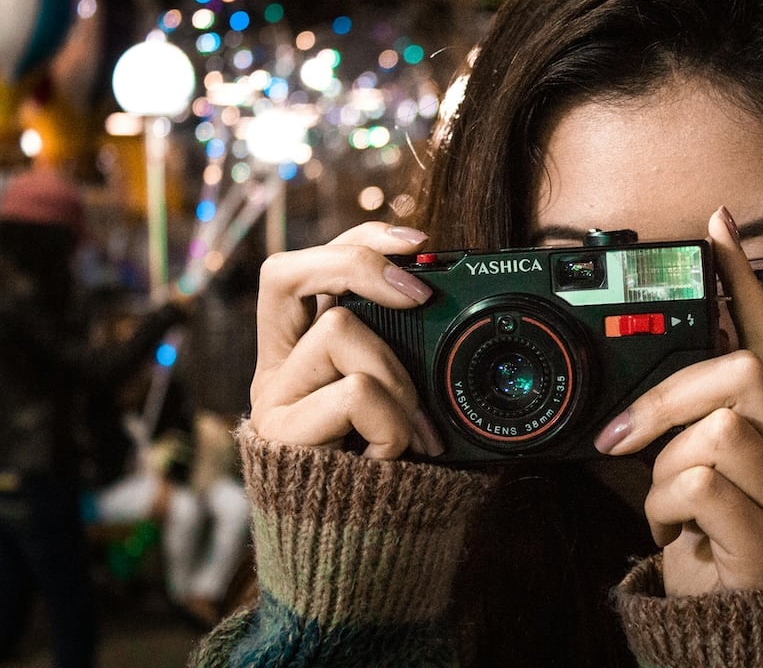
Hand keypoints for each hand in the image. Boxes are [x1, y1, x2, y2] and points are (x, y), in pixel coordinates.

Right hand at [250, 222, 443, 458]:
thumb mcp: (406, 404)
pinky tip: (390, 460)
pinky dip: (393, 424)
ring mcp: (272, 402)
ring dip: (397, 378)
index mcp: (301, 352)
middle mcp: (274, 369)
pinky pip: (356, 393)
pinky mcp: (280, 437)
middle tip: (418, 293)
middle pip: (283, 272)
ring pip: (339, 330)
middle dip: (356, 263)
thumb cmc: (392, 479)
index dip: (358, 241)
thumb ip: (406, 359)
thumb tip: (450, 306)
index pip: (310, 268)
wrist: (360, 562)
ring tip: (410, 436)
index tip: (420, 244)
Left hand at [593, 207, 762, 595]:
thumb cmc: (707, 544)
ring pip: (718, 433)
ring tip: (666, 507)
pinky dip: (665, 509)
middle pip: (745, 376)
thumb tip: (626, 395)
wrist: (732, 630)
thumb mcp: (689, 476)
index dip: (742, 282)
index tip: (717, 222)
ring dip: (665, 468)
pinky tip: (674, 534)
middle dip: (670, 396)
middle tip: (624, 435)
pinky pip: (702, 490)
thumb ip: (678, 429)